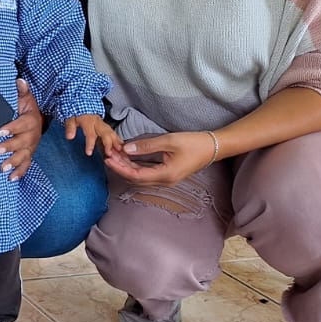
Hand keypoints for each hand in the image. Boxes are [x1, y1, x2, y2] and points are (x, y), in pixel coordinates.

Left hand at [0, 78, 40, 179]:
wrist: (37, 118)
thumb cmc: (26, 108)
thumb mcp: (25, 98)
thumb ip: (21, 91)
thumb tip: (19, 80)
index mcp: (31, 120)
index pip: (22, 124)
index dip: (12, 128)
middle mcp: (33, 135)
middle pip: (22, 142)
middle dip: (9, 147)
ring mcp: (31, 146)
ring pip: (24, 156)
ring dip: (13, 163)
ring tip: (2, 168)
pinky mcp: (29, 154)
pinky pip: (26, 165)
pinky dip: (20, 172)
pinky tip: (11, 179)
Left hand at [64, 113, 122, 156]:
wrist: (82, 103)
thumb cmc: (76, 113)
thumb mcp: (70, 119)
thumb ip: (70, 128)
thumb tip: (69, 137)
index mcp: (88, 122)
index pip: (90, 134)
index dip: (90, 144)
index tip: (89, 153)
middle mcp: (97, 123)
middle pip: (105, 133)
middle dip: (108, 144)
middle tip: (109, 154)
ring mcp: (102, 124)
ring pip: (111, 132)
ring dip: (116, 141)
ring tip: (120, 150)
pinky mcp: (105, 125)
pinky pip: (113, 132)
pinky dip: (118, 138)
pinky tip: (121, 145)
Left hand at [103, 131, 218, 187]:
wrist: (213, 147)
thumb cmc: (193, 143)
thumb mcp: (169, 141)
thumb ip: (147, 146)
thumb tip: (126, 148)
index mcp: (165, 175)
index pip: (135, 176)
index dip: (120, 168)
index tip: (108, 158)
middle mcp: (164, 181)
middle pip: (136, 178)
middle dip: (120, 167)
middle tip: (107, 154)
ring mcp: (166, 179)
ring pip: (141, 176)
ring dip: (127, 166)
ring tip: (115, 154)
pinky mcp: (167, 174)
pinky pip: (147, 172)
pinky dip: (136, 165)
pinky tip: (128, 157)